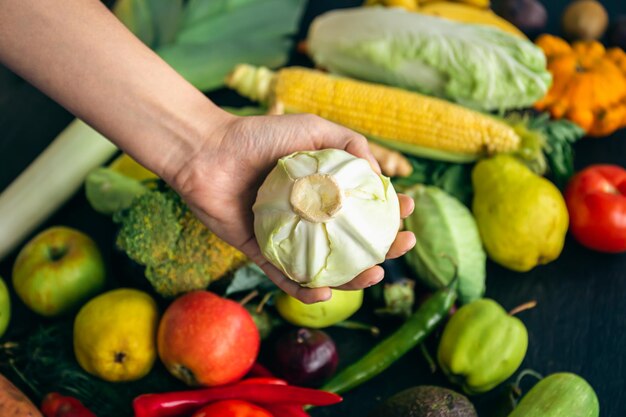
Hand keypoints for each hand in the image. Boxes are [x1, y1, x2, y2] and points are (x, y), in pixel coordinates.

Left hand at [170, 112, 415, 302]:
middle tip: (400, 247)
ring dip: (354, 278)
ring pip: (326, 267)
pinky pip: (287, 280)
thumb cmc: (259, 136)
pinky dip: (306, 292)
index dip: (390, 213)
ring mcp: (288, 238)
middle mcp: (310, 217)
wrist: (208, 153)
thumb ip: (349, 144)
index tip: (408, 212)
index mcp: (324, 191)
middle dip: (383, 249)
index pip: (365, 208)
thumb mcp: (312, 129)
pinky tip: (325, 294)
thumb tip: (378, 174)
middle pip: (353, 242)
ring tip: (372, 275)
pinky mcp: (262, 254)